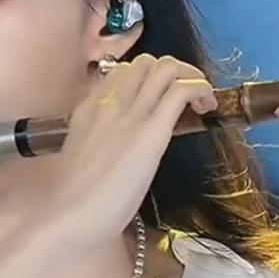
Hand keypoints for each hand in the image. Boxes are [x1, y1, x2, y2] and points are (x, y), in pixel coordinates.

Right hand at [39, 54, 216, 251]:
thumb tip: (119, 144)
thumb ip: (98, 140)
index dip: (147, 81)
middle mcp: (111, 101)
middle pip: (148, 62)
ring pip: (168, 67)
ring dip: (191, 77)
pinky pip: (183, 89)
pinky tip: (207, 109)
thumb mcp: (81, 156)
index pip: (121, 72)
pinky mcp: (153, 130)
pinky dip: (201, 90)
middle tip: (185, 101)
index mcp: (90, 107)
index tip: (158, 101)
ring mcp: (132, 113)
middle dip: (173, 74)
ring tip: (199, 103)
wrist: (71, 215)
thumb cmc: (74, 199)